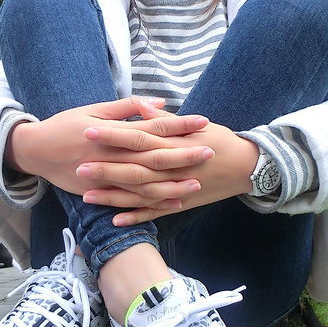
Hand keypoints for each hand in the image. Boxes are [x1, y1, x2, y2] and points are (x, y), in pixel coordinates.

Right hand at [8, 97, 212, 209]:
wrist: (36, 151)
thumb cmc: (66, 125)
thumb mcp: (94, 109)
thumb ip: (127, 107)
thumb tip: (160, 102)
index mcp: (113, 131)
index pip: (152, 127)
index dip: (179, 125)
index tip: (202, 122)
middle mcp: (112, 155)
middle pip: (154, 157)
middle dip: (183, 155)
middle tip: (209, 152)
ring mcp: (107, 177)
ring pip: (146, 184)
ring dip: (173, 184)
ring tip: (197, 183)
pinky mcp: (101, 192)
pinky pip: (132, 201)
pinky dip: (153, 204)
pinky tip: (173, 203)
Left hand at [79, 111, 258, 224]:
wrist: (247, 167)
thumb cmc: (221, 140)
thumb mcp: (197, 125)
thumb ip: (167, 120)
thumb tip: (143, 107)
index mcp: (175, 145)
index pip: (138, 138)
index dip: (113, 135)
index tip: (89, 131)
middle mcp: (174, 170)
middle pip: (135, 169)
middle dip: (106, 169)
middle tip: (79, 166)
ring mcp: (176, 190)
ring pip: (140, 195)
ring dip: (114, 197)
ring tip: (86, 196)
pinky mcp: (180, 205)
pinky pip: (155, 213)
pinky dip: (136, 217)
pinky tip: (114, 220)